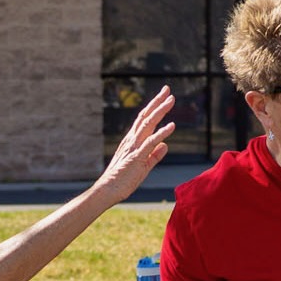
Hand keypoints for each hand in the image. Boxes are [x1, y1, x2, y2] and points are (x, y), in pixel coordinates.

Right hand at [93, 88, 176, 202]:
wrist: (108, 191)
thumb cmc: (123, 180)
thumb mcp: (143, 166)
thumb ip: (154, 155)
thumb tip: (165, 145)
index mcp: (132, 141)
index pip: (144, 120)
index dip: (154, 107)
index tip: (164, 97)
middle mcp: (132, 140)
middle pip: (145, 116)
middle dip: (157, 102)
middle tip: (167, 89)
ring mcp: (133, 147)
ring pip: (148, 124)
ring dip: (160, 111)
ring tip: (171, 100)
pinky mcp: (137, 157)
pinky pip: (150, 142)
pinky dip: (162, 133)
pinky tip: (172, 126)